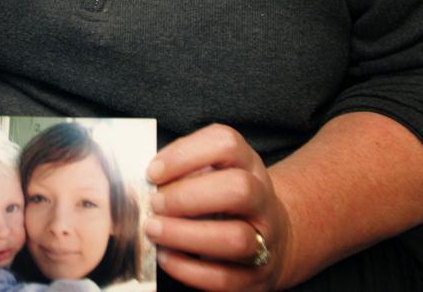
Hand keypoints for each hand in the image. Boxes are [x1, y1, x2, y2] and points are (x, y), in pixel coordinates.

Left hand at [145, 124, 291, 291]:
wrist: (272, 236)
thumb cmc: (226, 198)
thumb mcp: (214, 172)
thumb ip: (185, 171)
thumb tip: (149, 181)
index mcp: (247, 162)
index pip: (225, 143)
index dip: (185, 154)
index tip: (153, 171)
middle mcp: (261, 197)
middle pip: (238, 189)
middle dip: (188, 196)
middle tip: (155, 203)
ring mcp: (264, 238)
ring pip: (235, 238)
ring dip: (186, 235)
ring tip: (154, 229)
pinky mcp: (256, 275)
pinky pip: (225, 278)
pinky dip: (190, 270)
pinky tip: (166, 258)